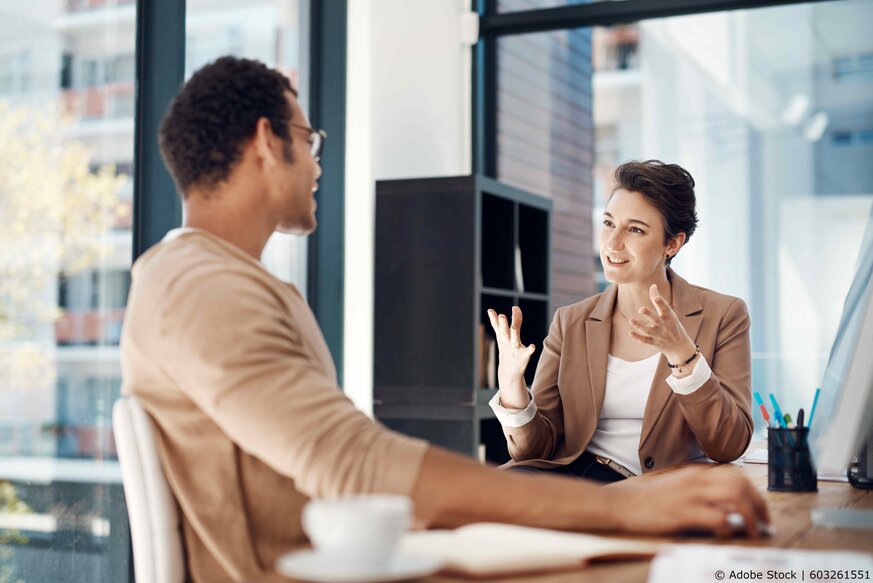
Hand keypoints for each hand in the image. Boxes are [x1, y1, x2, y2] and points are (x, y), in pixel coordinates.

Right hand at [487, 306, 534, 407]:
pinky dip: (530, 349)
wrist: (509, 371)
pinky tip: (533, 346)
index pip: (498, 326)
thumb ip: (498, 323)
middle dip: (503, 324)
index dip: (495, 318)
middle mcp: (507, 342)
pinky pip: (527, 352)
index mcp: (503, 337)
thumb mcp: (501, 336)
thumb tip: (490, 310)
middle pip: (504, 332)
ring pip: (514, 340)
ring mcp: (515, 349)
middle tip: (501, 316)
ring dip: (514, 334)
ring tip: (514, 328)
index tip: (491, 311)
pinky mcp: (523, 356)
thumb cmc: (506, 350)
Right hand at [608, 466, 769, 537]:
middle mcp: (696, 480)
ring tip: (752, 531)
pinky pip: (718, 518)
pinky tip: (726, 534)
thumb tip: (724, 506)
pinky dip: (729, 528)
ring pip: (736, 499)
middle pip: (742, 484)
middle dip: (759, 504)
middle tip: (763, 521)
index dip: (754, 493)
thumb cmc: (647, 499)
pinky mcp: (684, 513)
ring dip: (750, 517)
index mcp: (696, 473)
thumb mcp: (676, 486)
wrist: (621, 504)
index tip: (760, 509)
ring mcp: (690, 495)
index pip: (736, 475)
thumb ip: (699, 490)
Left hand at [628, 284, 695, 364]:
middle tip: (641, 309)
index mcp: (669, 317)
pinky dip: (638, 337)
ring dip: (639, 326)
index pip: (665, 308)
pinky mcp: (654, 343)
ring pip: (648, 331)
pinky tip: (630, 333)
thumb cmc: (673, 325)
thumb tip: (653, 285)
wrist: (681, 347)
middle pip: (656, 319)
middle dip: (649, 314)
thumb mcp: (669, 313)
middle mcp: (664, 326)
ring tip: (631, 320)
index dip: (661, 303)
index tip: (656, 298)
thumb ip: (658, 300)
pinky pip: (645, 340)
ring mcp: (659, 335)